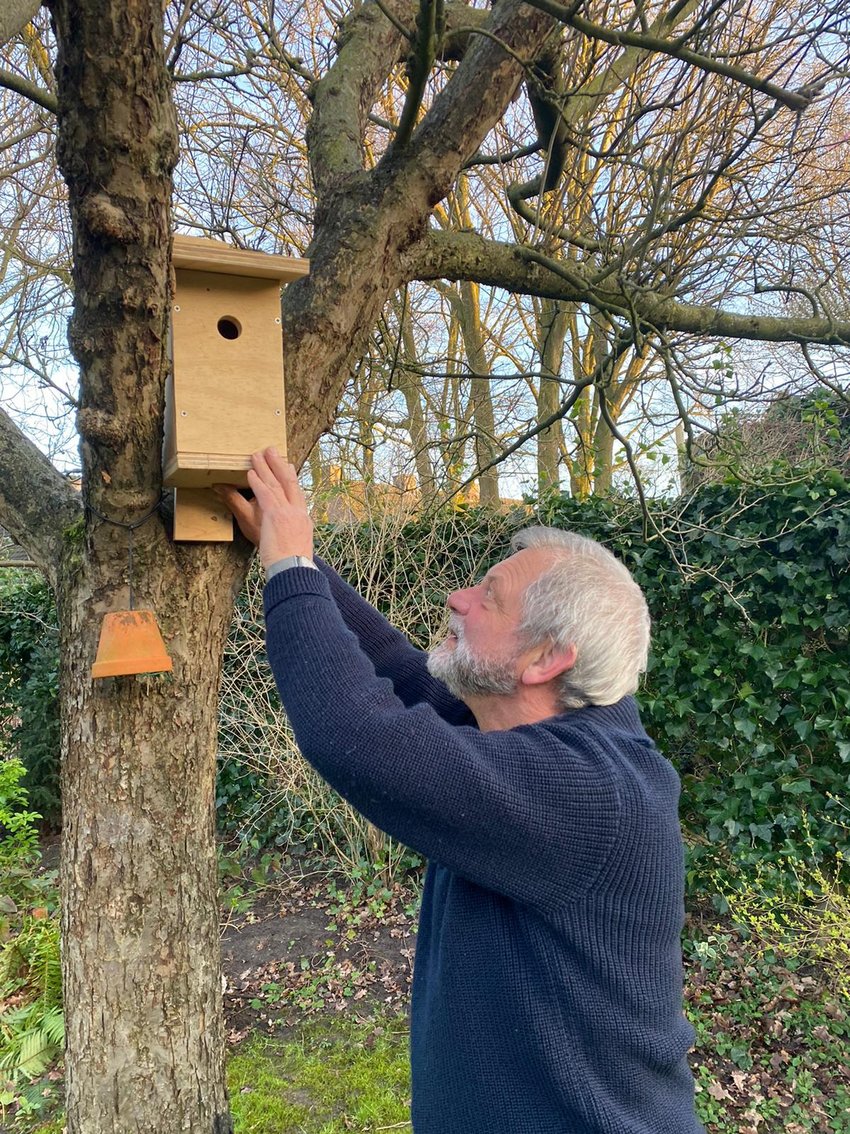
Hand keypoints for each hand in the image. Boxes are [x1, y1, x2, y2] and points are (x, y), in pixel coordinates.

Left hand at [214, 448, 313, 567]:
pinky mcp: (275, 515)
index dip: (291, 478)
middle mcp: (297, 512)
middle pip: (289, 482)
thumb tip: (287, 536)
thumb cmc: (293, 565)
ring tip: (256, 455)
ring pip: (275, 484)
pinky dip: (257, 482)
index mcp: (303, 519)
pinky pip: (265, 494)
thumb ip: (290, 537)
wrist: (295, 570)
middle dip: (279, 464)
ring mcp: (287, 512)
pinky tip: (250, 473)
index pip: (297, 493)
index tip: (288, 466)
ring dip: (265, 468)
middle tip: (272, 450)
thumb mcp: (293, 547)